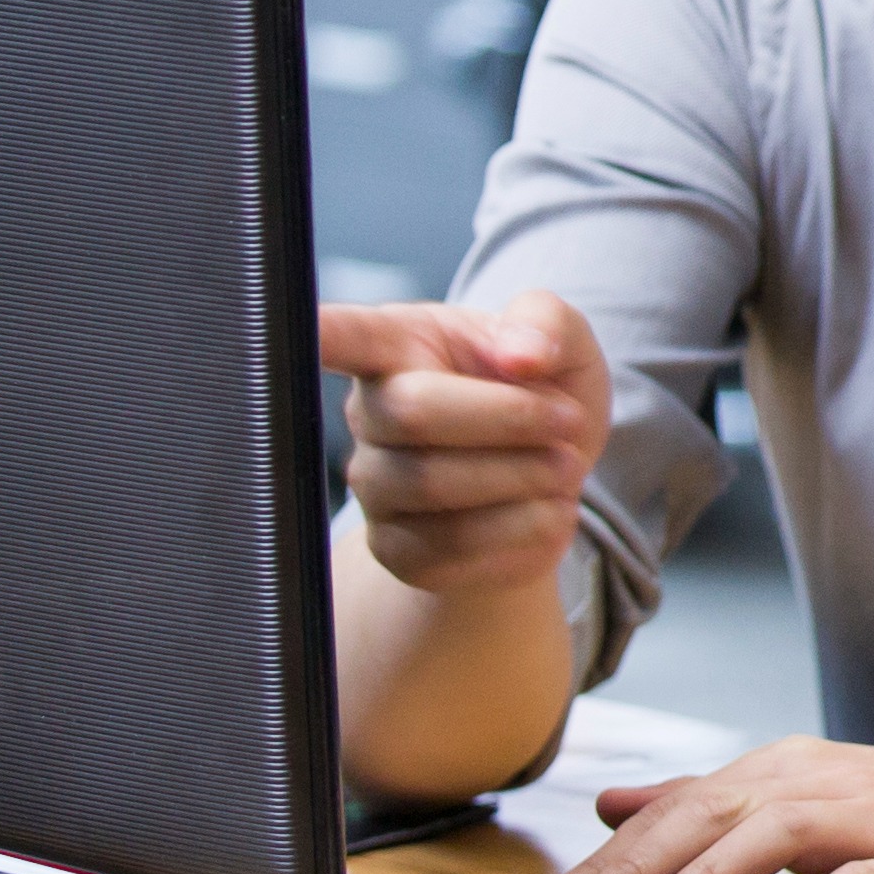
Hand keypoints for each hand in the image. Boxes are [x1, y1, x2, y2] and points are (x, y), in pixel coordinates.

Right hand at [318, 294, 605, 593]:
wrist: (553, 485)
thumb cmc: (543, 395)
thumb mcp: (561, 343)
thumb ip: (545, 324)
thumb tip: (521, 355)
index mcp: (396, 342)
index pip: (341, 335)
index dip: (320, 334)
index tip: (304, 326)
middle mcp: (369, 412)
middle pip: (414, 412)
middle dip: (511, 419)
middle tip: (569, 423)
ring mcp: (374, 485)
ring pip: (433, 484)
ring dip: (523, 477)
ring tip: (565, 467)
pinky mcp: (396, 549)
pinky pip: (451, 547)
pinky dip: (521, 530)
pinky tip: (548, 512)